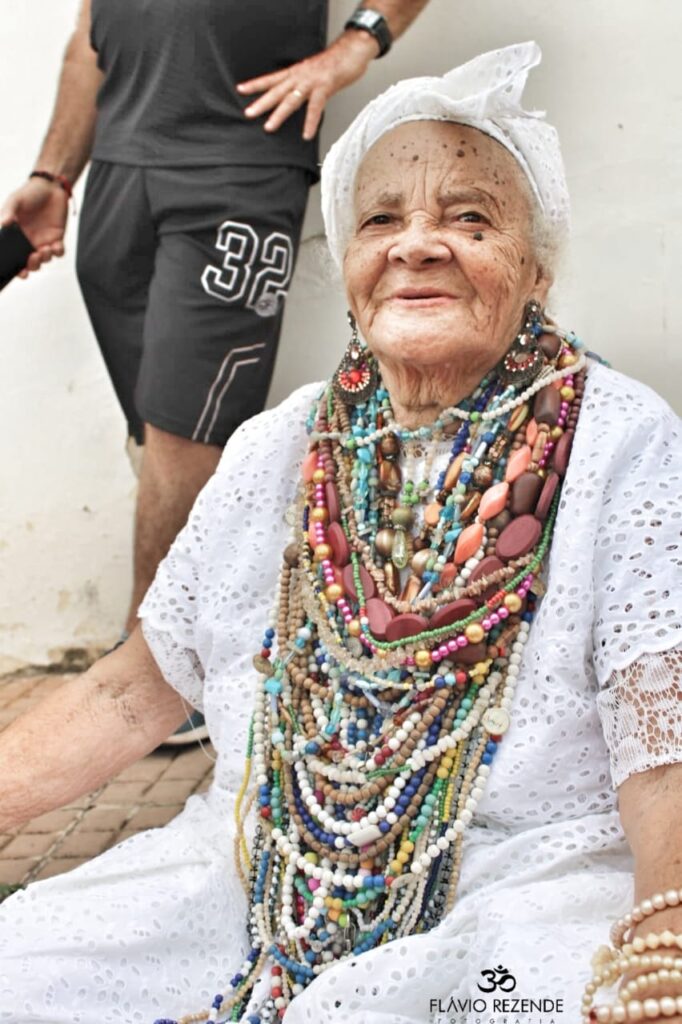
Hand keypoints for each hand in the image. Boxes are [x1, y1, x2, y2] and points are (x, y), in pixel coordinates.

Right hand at [0, 178, 68, 277]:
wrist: (50, 187)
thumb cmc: (30, 193)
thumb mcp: (15, 201)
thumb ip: (8, 213)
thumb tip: (1, 224)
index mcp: (17, 236)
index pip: (15, 256)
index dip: (17, 267)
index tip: (20, 271)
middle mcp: (29, 241)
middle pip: (30, 263)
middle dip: (32, 266)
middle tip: (33, 258)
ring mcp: (44, 240)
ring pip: (45, 259)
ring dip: (44, 258)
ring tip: (44, 249)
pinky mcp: (57, 238)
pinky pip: (59, 252)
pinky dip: (57, 252)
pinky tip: (55, 245)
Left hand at [237, 31, 378, 140]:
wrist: (352, 49)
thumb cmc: (335, 62)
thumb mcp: (313, 72)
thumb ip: (303, 85)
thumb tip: (295, 95)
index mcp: (296, 72)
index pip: (271, 78)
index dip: (255, 84)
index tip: (241, 90)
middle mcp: (300, 76)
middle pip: (276, 90)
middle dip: (261, 103)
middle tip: (248, 113)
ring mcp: (311, 81)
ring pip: (291, 99)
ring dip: (279, 114)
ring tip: (269, 127)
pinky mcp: (325, 87)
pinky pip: (315, 107)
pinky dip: (310, 122)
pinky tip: (307, 134)